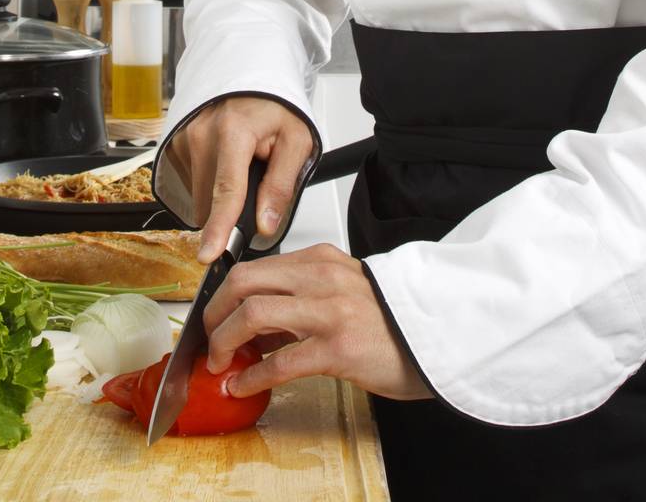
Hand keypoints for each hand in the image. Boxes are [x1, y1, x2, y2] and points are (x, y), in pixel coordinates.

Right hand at [168, 95, 315, 262]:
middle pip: (209, 200)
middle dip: (231, 208)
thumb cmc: (275, 105)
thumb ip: (281, 185)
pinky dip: (208, 181)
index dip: (218, 228)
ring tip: (241, 165)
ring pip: (198, 195)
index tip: (209, 254)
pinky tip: (225, 161)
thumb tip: (265, 224)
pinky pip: (191, 181)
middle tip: (256, 182)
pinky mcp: (177, 142)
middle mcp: (202, 133)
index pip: (226, 191)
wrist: (251, 73)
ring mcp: (185, 137)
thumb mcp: (296, 140)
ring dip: (218, 194)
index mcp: (234, 131)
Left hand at [202, 243, 433, 401]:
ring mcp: (329, 311)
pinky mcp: (338, 348)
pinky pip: (281, 361)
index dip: (223, 295)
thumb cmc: (388, 320)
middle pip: (243, 282)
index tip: (213, 318)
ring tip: (220, 363)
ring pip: (253, 314)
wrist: (436, 338)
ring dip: (225, 342)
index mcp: (320, 260)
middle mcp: (321, 278)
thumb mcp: (342, 290)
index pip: (254, 266)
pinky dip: (253, 376)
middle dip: (214, 314)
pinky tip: (244, 385)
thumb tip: (253, 325)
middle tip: (209, 340)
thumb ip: (300, 296)